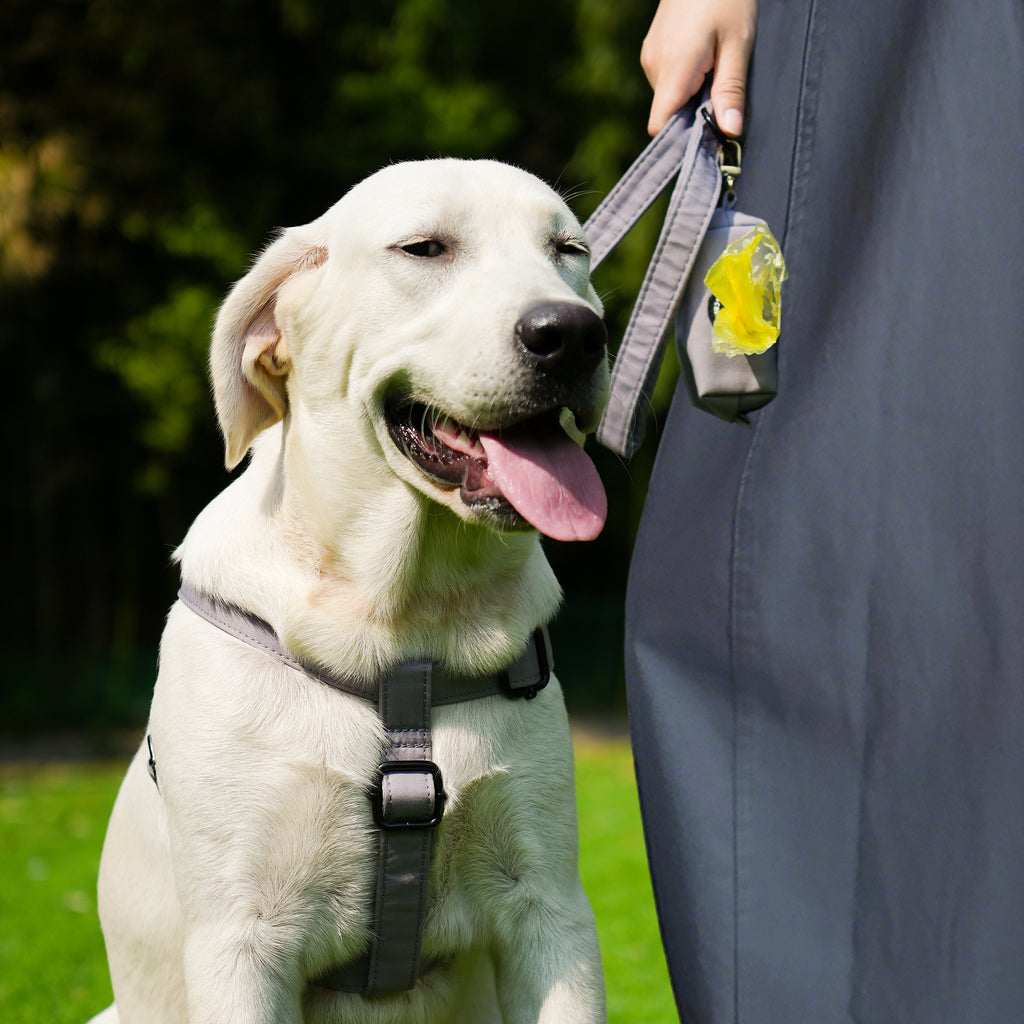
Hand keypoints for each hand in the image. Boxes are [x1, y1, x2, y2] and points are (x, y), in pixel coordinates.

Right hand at [641, 0, 757, 136]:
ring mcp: (650, 57)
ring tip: (713, 67)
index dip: (679, 140)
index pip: (660, 126)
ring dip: (691, 95)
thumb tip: (730, 131)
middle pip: (668, 114)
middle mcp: (654, 67)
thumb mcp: (739, 43)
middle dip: (693, 114)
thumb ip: (731, 90)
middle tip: (721, 95)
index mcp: (673, 69)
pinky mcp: (652, 50)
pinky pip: (668, 80)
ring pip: (669, 97)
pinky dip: (685, 80)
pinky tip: (703, 58)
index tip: (705, 137)